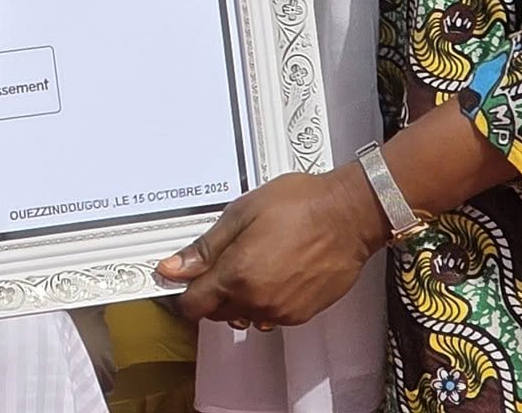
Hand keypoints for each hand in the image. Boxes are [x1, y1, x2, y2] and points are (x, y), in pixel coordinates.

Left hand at [157, 167, 388, 328]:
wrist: (348, 215)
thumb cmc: (300, 205)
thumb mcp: (242, 213)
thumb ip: (205, 247)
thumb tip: (173, 268)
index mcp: (236, 275)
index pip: (193, 305)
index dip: (182, 294)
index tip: (181, 280)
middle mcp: (256, 301)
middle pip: (216, 313)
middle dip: (210, 293)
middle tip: (221, 262)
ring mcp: (281, 311)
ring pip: (243, 316)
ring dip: (238, 299)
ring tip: (251, 264)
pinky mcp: (301, 314)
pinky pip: (270, 316)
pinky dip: (263, 301)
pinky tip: (273, 273)